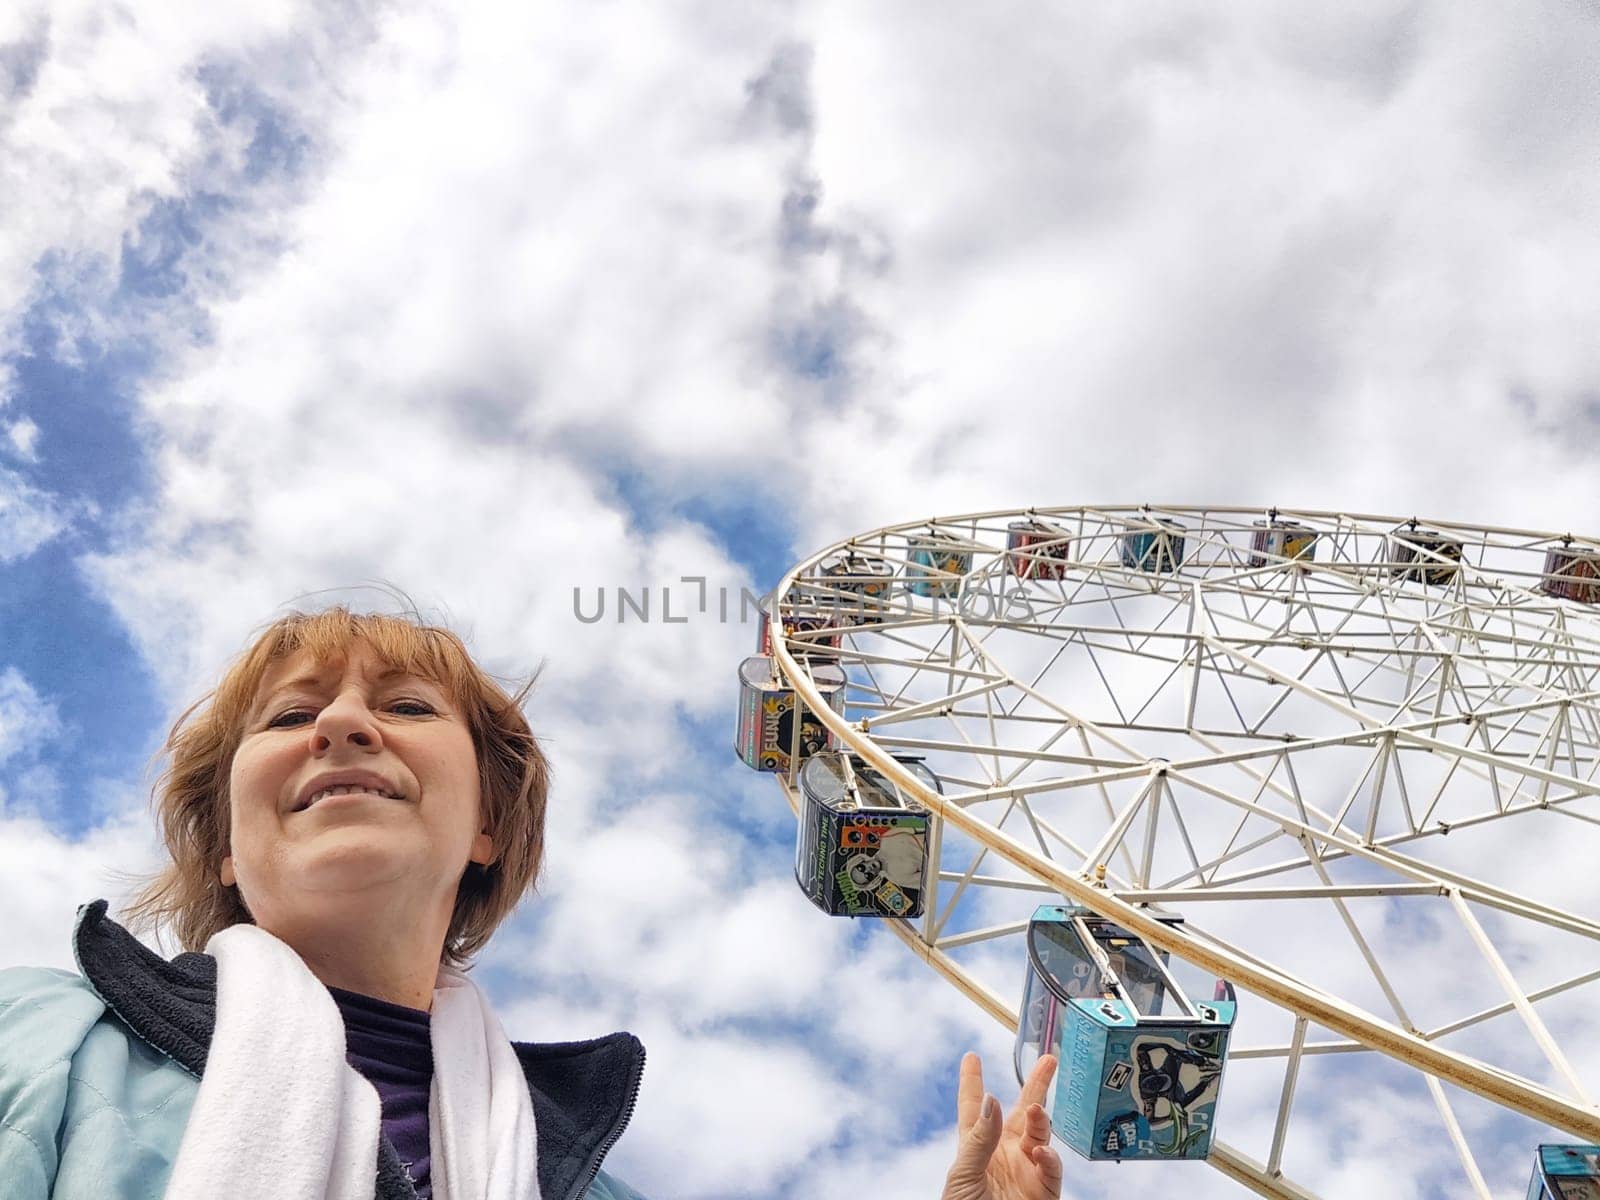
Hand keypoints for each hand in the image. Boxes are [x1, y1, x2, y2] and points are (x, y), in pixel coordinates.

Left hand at [941, 1052, 1063, 1199]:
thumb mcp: (962, 1174)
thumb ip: (979, 1138)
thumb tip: (992, 1101)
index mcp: (976, 1146)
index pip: (973, 1107)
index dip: (972, 1081)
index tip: (971, 1056)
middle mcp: (1004, 1153)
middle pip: (1021, 1112)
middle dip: (1035, 1085)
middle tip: (1049, 1059)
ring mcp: (1026, 1170)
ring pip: (1040, 1134)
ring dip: (1040, 1119)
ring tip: (1036, 1110)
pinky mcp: (1043, 1190)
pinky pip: (1051, 1167)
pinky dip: (1049, 1156)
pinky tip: (1040, 1151)